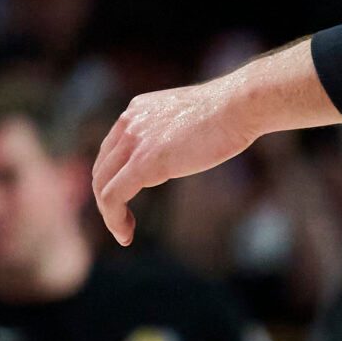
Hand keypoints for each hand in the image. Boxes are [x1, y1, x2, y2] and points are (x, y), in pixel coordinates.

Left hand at [93, 77, 256, 245]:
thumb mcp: (191, 118)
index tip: (129, 198)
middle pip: (102, 168)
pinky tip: (126, 234)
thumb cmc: (232, 112)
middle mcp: (129, 123)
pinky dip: (114, 219)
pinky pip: (113, 197)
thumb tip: (182, 151)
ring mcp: (133, 142)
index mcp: (138, 110)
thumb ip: (176, 133)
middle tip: (124, 220)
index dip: (115, 177)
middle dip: (108, 198)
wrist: (240, 106)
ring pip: (102, 185)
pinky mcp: (143, 163)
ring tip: (124, 232)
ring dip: (109, 214)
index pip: (111, 149)